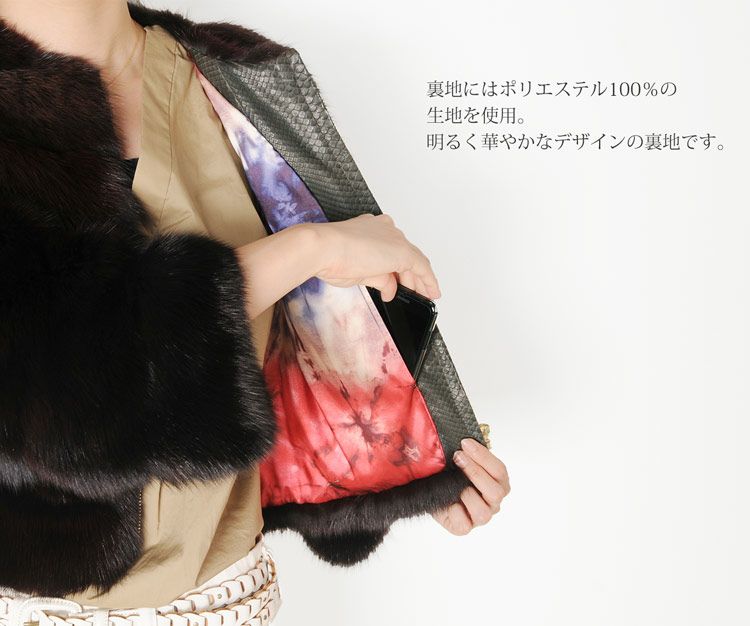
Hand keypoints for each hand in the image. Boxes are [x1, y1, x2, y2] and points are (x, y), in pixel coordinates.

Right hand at [311, 213, 440, 301]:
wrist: (323, 248)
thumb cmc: (329, 256)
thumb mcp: (358, 271)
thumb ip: (377, 277)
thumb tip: (388, 288)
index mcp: (370, 228)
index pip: (390, 249)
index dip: (397, 267)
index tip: (399, 279)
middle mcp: (385, 229)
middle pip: (404, 255)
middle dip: (409, 276)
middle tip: (414, 292)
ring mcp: (393, 238)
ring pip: (414, 261)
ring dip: (419, 281)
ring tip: (423, 296)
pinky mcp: (402, 251)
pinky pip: (422, 267)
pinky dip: (428, 281)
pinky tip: (432, 293)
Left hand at [431, 437, 509, 534]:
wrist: (434, 491)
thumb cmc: (453, 474)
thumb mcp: (462, 459)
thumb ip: (469, 451)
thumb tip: (465, 438)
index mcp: (498, 483)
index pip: (499, 471)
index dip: (483, 456)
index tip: (465, 443)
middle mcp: (493, 501)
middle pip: (496, 492)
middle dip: (475, 472)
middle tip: (458, 457)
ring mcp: (481, 517)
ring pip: (482, 511)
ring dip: (466, 492)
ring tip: (452, 481)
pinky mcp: (464, 528)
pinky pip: (464, 524)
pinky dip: (454, 510)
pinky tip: (447, 500)